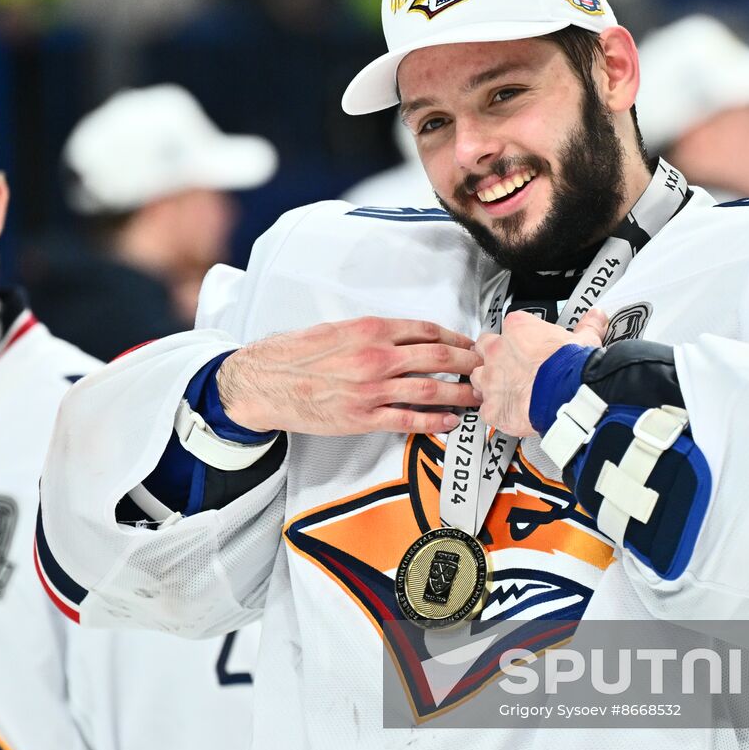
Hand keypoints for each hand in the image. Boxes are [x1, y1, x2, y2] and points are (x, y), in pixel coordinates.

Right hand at [216, 317, 480, 434]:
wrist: (263, 382)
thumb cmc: (294, 354)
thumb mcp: (335, 328)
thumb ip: (370, 332)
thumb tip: (400, 337)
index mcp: (370, 329)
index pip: (426, 330)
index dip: (454, 338)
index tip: (468, 344)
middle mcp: (376, 357)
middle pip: (438, 357)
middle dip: (468, 364)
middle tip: (485, 369)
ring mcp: (372, 389)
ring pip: (430, 390)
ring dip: (460, 393)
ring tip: (477, 397)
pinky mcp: (363, 417)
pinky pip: (408, 420)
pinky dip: (434, 420)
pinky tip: (449, 421)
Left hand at [470, 308, 608, 436]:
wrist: (571, 396)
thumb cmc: (574, 368)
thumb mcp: (585, 340)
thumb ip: (587, 327)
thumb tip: (596, 317)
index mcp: (518, 329)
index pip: (507, 328)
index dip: (515, 339)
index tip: (526, 347)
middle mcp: (498, 352)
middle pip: (483, 349)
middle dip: (493, 357)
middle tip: (512, 367)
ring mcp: (491, 380)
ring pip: (478, 378)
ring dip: (489, 383)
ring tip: (509, 391)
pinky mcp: (492, 407)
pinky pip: (486, 409)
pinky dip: (496, 411)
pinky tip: (511, 413)